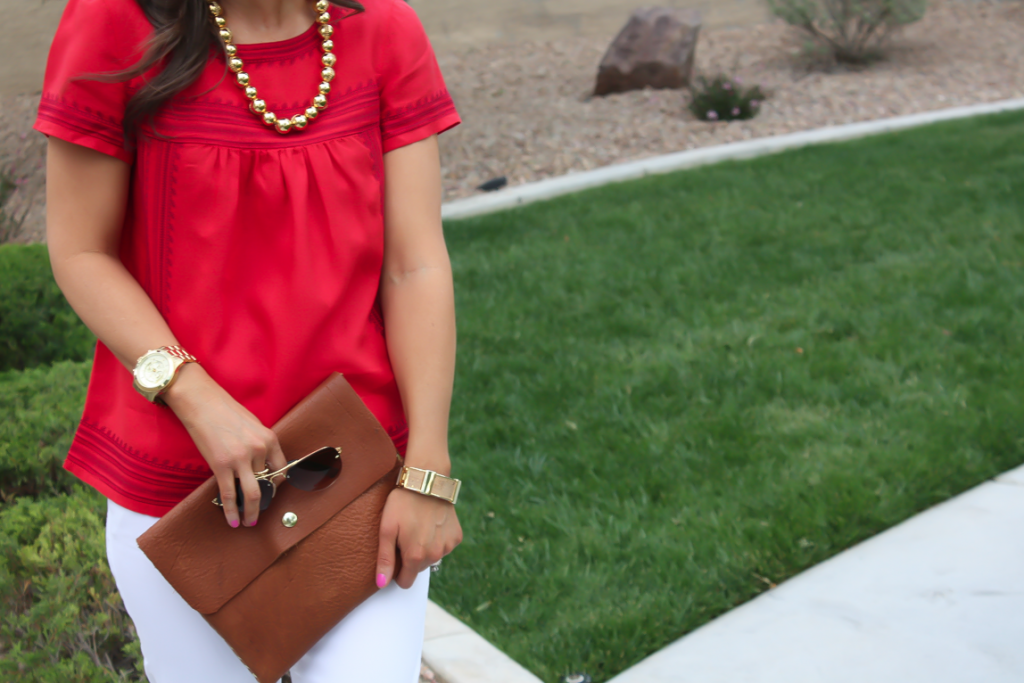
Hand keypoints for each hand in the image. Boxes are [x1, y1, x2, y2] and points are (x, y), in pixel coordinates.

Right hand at [163, 365, 286, 527]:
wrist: (202, 403)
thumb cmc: (226, 412)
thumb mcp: (253, 426)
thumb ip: (260, 445)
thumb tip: (260, 467)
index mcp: (270, 439)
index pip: (282, 469)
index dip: (277, 484)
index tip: (272, 492)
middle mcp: (258, 450)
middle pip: (267, 484)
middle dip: (264, 502)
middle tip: (259, 513)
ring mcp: (240, 459)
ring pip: (252, 494)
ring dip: (250, 512)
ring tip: (248, 523)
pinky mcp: (221, 466)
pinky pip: (229, 494)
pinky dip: (231, 511)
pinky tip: (232, 521)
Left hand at [376, 487, 462, 588]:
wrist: (427, 482)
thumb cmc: (403, 504)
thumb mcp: (387, 529)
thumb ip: (384, 560)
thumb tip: (382, 584)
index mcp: (415, 556)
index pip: (406, 582)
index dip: (398, 571)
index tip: (395, 554)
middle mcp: (435, 555)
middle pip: (418, 569)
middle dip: (411, 557)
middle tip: (405, 535)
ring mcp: (448, 546)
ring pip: (432, 558)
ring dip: (425, 549)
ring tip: (418, 527)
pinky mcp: (456, 536)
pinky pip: (444, 547)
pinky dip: (438, 539)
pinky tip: (432, 524)